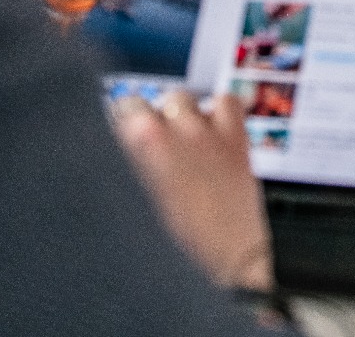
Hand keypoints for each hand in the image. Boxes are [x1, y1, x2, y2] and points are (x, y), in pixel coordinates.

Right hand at [113, 91, 273, 290]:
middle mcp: (175, 129)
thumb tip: (123, 146)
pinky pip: (227, 101)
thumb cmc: (181, 241)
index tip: (119, 130)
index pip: (121, 109)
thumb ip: (132, 165)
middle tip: (148, 140)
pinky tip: (212, 127)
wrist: (229, 256)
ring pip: (182, 97)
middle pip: (148, 101)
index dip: (119, 121)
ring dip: (177, 112)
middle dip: (145, 117)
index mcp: (143, 144)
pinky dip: (218, 108)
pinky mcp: (236, 136)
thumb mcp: (140, 200)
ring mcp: (207, 130)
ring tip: (177, 135)